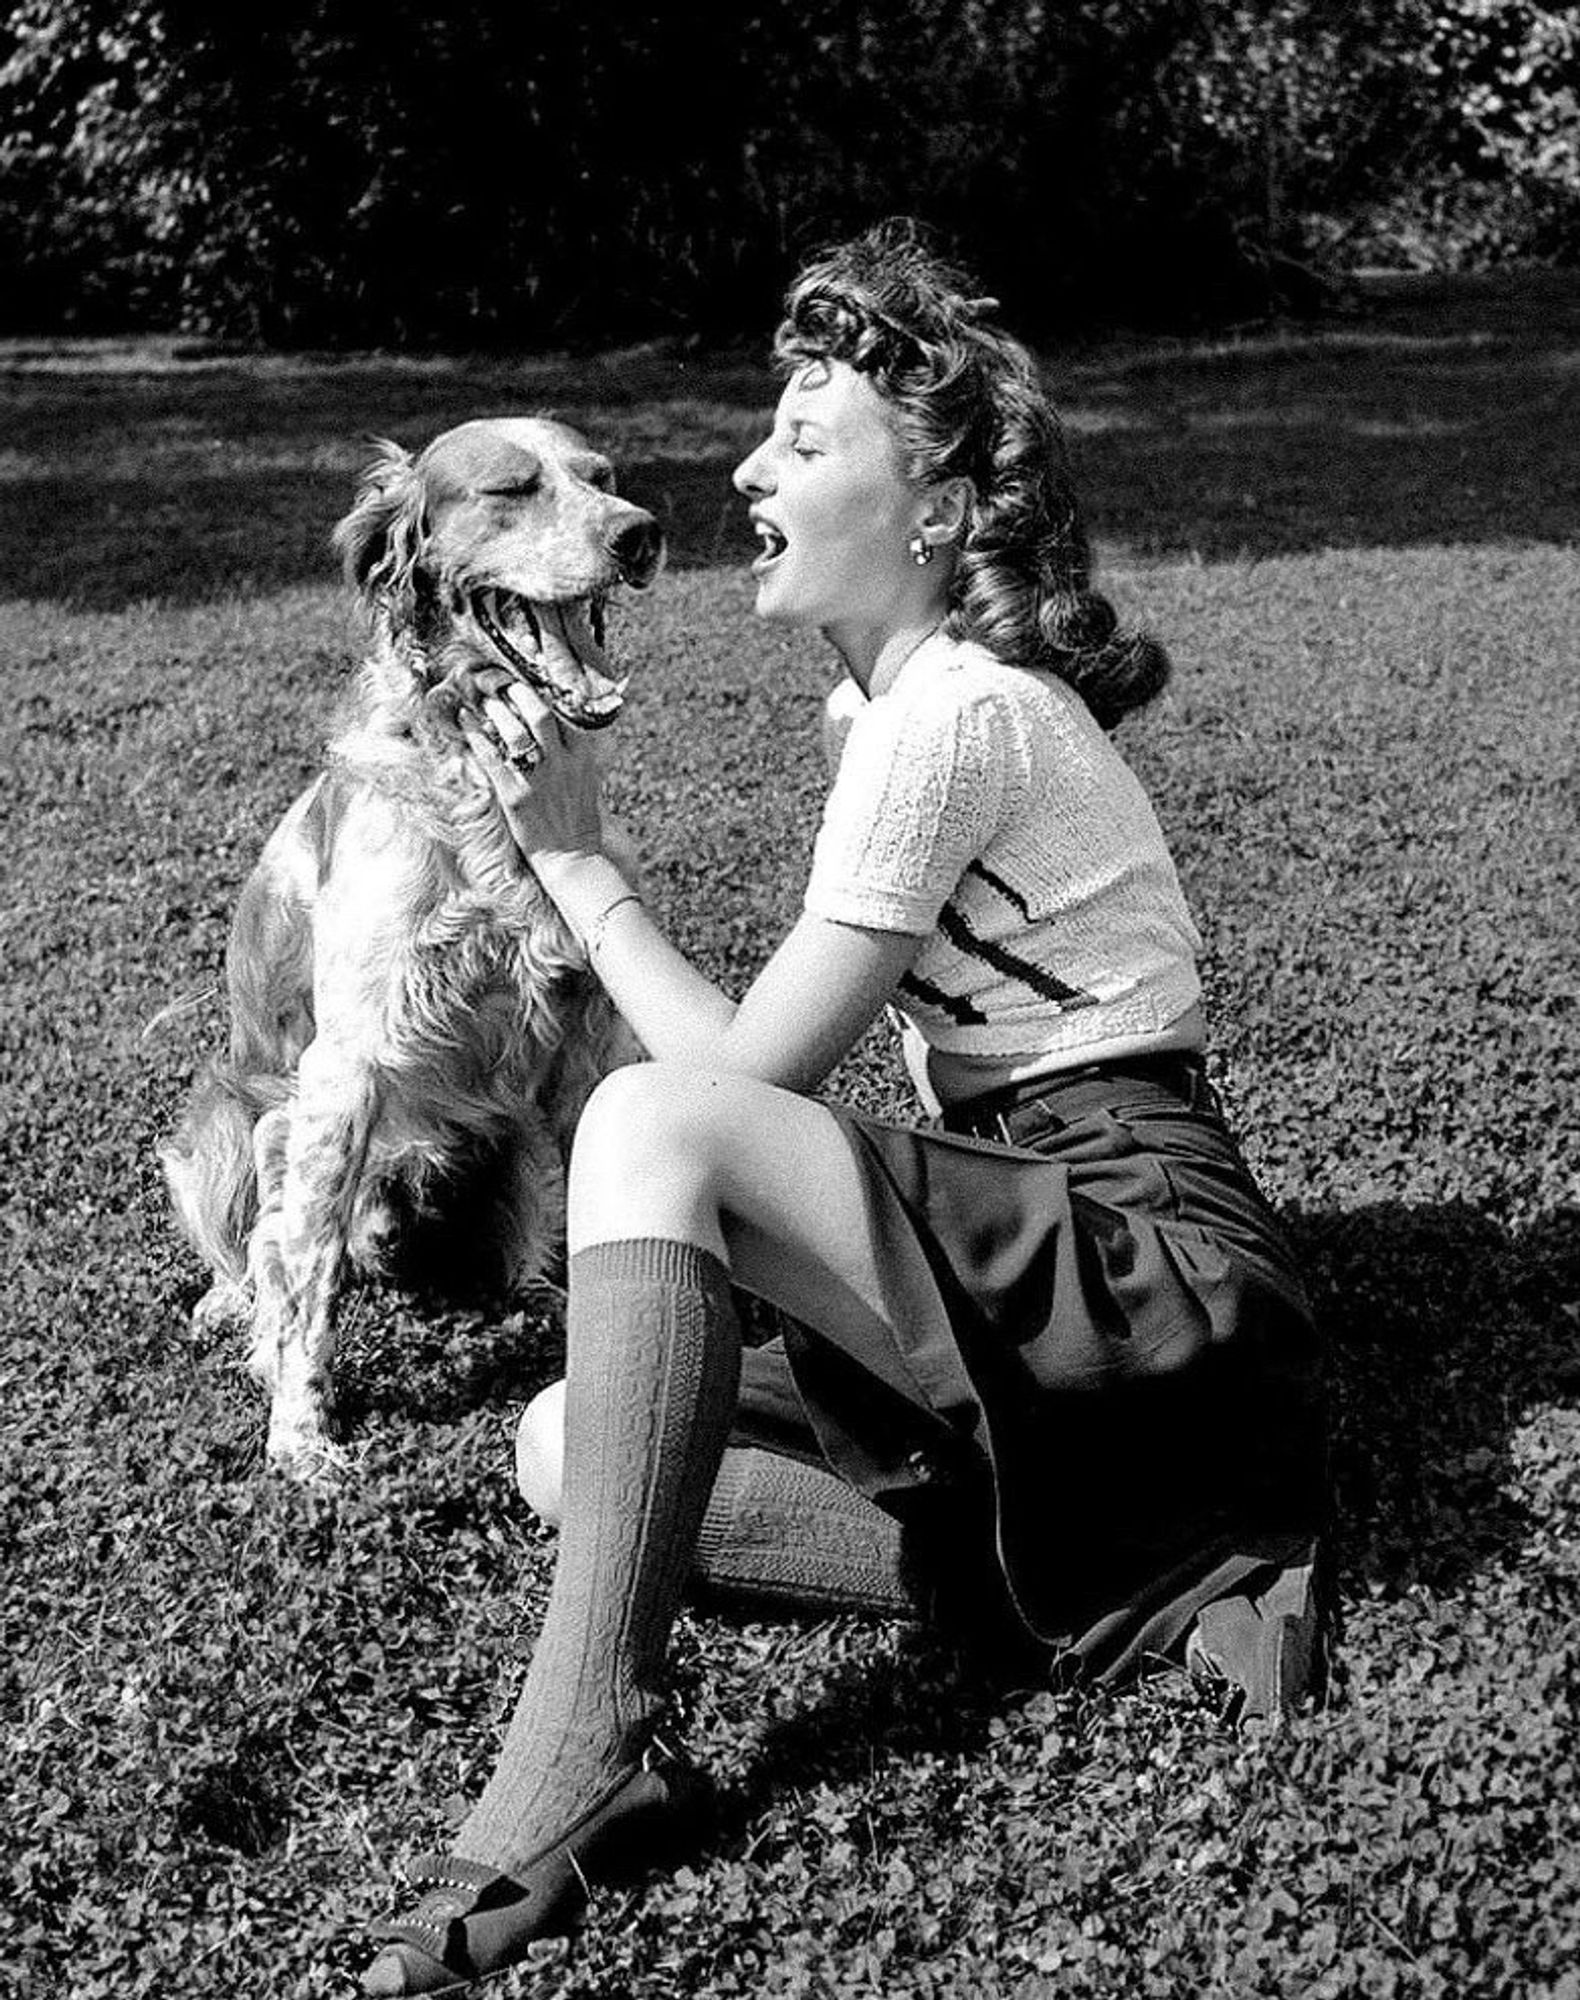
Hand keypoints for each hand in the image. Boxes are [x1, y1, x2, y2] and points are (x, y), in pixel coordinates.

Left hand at [459, 680, 605, 867]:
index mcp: (583, 756)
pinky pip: (491, 758)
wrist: (572, 859)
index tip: (530, 681)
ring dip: (495, 711)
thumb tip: (561, 727)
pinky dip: (476, 735)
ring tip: (484, 701)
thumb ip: (577, 752)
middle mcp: (562, 763)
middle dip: (517, 693)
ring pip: (514, 732)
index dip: (545, 692)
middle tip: (502, 684)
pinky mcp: (515, 797)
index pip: (565, 712)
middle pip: (539, 713)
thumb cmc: (579, 821)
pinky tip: (466, 720)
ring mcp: (538, 779)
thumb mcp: (588, 780)